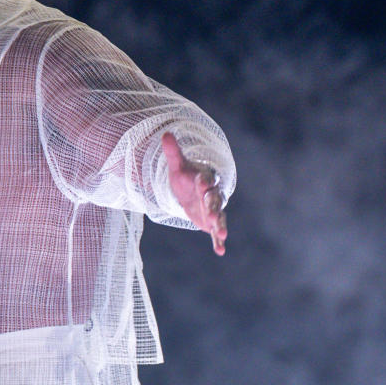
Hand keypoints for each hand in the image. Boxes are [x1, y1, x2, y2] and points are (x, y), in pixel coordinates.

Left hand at [161, 132, 227, 255]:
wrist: (191, 189)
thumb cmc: (185, 175)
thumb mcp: (177, 165)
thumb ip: (172, 151)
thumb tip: (165, 133)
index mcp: (205, 178)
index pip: (207, 179)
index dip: (205, 181)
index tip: (203, 184)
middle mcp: (213, 193)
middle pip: (215, 200)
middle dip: (214, 207)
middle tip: (212, 216)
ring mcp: (213, 208)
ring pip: (219, 216)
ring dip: (220, 225)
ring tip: (221, 235)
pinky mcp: (210, 221)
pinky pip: (215, 230)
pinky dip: (217, 240)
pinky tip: (220, 251)